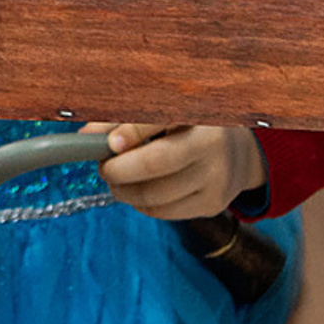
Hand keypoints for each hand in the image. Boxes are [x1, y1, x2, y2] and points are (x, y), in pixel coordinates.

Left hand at [95, 121, 265, 220]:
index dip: (131, 132)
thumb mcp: (162, 112)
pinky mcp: (213, 204)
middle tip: (103, 167)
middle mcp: (212, 145)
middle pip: (156, 163)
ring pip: (156, 194)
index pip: (159, 121)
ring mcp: (216, 178)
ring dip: (125, 191)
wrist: (238, 151)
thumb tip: (85, 137)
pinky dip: (142, 203)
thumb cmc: (187, 125)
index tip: (107, 144)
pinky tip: (138, 190)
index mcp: (196, 112)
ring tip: (116, 178)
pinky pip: (165, 211)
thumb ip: (122, 119)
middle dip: (119, 170)